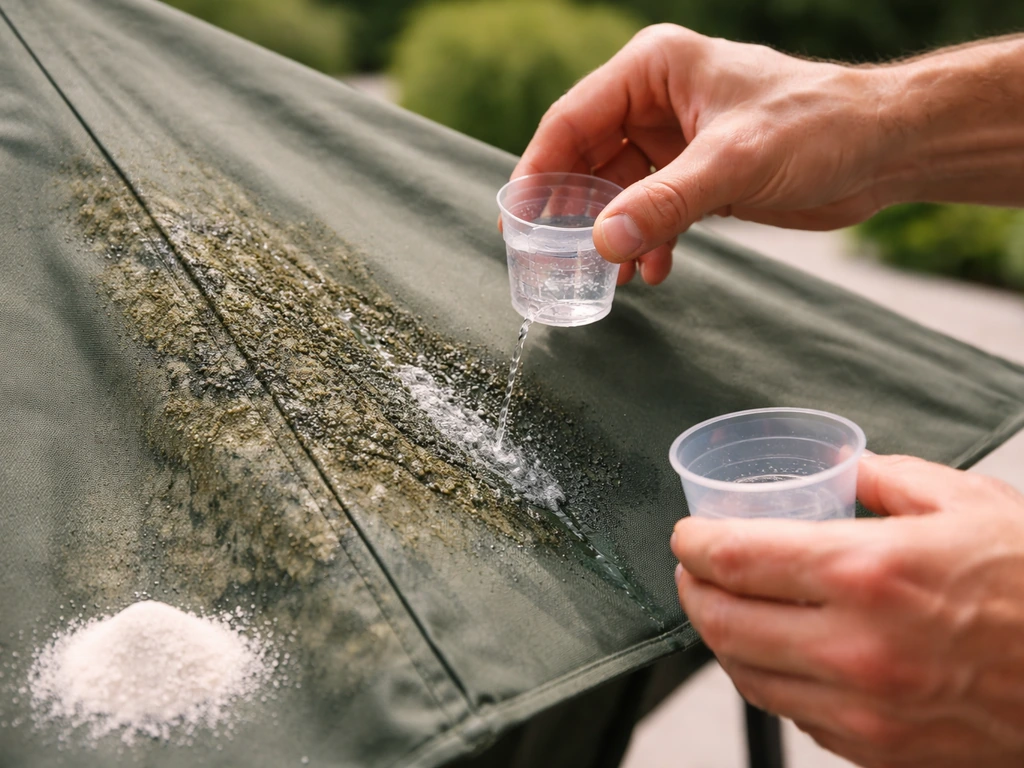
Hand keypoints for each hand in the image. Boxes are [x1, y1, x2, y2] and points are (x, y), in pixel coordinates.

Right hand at [513, 24, 897, 285]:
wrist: (884, 149)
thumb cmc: (818, 127)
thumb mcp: (733, 163)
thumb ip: (664, 202)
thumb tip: (602, 244)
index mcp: (653, 69)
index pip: (572, 121)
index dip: (538, 171)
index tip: (515, 220)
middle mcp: (656, 100)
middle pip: (587, 159)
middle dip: (573, 212)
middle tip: (550, 259)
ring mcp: (675, 140)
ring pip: (618, 191)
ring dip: (612, 235)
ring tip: (609, 278)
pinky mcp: (696, 175)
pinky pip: (651, 211)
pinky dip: (647, 243)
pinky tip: (652, 273)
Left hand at [671, 454, 1023, 767]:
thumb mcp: (967, 503)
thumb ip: (886, 479)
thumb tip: (843, 469)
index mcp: (868, 573)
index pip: (736, 559)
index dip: (694, 545)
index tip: (688, 535)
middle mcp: (856, 647)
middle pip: (723, 622)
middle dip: (694, 590)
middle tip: (695, 569)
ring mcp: (865, 708)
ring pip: (747, 676)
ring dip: (721, 638)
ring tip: (723, 607)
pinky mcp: (879, 751)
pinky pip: (792, 714)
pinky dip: (769, 680)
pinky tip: (778, 653)